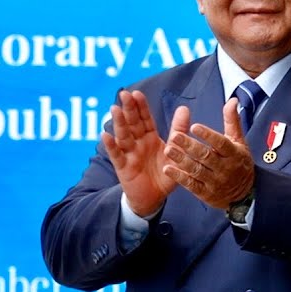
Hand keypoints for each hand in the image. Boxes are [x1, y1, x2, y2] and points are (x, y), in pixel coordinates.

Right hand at [102, 90, 176, 216]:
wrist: (154, 198)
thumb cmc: (164, 174)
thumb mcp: (174, 152)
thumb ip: (178, 131)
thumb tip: (184, 108)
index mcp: (150, 137)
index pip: (145, 118)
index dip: (141, 106)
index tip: (137, 93)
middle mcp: (138, 143)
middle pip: (132, 124)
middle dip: (128, 109)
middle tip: (124, 94)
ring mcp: (129, 154)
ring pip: (123, 136)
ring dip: (119, 123)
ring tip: (114, 109)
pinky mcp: (123, 167)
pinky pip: (116, 155)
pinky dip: (111, 146)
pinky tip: (105, 136)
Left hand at [162, 97, 254, 210]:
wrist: (243, 194)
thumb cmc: (238, 162)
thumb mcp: (238, 141)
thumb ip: (232, 121)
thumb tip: (232, 100)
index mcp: (234, 154)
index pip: (221, 143)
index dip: (208, 135)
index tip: (194, 126)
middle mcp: (225, 168)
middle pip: (206, 156)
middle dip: (190, 146)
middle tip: (174, 136)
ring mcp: (215, 182)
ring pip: (197, 170)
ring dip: (181, 160)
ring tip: (168, 149)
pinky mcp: (205, 193)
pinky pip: (191, 185)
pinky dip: (179, 177)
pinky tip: (168, 168)